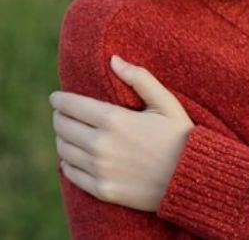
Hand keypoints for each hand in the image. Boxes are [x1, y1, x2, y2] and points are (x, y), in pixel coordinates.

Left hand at [49, 54, 195, 211]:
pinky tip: (74, 158)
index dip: (59, 100)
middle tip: (63, 114)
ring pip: (64, 150)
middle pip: (62, 127)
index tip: (56, 98)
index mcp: (113, 120)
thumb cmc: (180, 136)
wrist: (192, 180)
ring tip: (69, 134)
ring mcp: (100, 169)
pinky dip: (68, 163)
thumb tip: (113, 60)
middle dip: (59, 117)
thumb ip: (139, 78)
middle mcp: (101, 145)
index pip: (70, 105)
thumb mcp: (165, 102)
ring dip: (63, 139)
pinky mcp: (103, 190)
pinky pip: (71, 174)